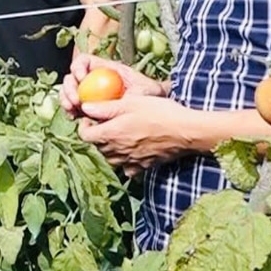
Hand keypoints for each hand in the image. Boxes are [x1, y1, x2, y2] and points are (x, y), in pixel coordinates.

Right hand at [60, 52, 164, 117]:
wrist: (154, 109)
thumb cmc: (150, 95)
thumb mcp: (144, 91)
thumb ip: (130, 94)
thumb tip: (115, 99)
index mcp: (105, 69)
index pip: (84, 61)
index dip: (78, 67)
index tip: (81, 78)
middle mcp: (94, 79)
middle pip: (72, 77)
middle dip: (68, 88)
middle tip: (74, 101)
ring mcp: (90, 92)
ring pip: (69, 91)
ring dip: (66, 100)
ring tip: (71, 110)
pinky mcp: (89, 106)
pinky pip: (74, 106)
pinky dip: (70, 111)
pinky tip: (74, 117)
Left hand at [76, 95, 195, 172]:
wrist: (187, 131)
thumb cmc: (159, 113)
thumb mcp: (130, 103)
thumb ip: (104, 107)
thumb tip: (84, 107)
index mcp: (111, 134)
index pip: (84, 135)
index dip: (84, 125)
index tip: (92, 117)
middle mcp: (117, 151)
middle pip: (97, 146)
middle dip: (98, 135)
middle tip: (107, 122)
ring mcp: (130, 161)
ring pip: (110, 158)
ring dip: (110, 148)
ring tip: (119, 135)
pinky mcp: (144, 166)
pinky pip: (127, 168)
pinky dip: (126, 161)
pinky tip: (132, 150)